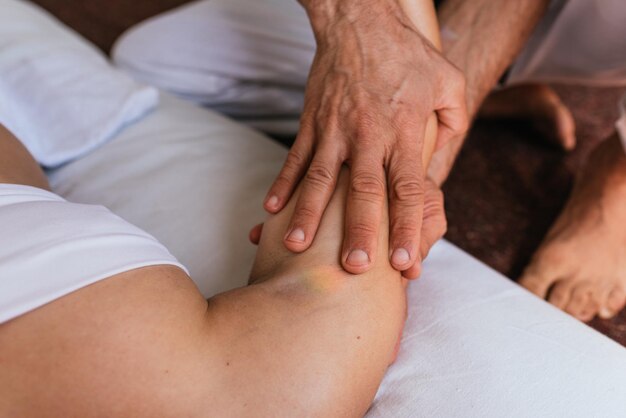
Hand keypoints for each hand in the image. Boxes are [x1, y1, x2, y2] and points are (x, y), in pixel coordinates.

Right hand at [263, 0, 465, 275]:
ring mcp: (335, 128)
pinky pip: (295, 156)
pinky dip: (283, 184)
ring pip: (321, 178)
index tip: (404, 259)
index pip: (407, 187)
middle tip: (354, 268)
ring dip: (309, 214)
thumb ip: (452, 125)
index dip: (406, 225)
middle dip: (359, 232)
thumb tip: (442, 164)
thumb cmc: (408, 54)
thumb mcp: (448, 83)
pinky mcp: (312, 120)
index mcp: (404, 130)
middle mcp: (368, 134)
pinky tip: (272, 210)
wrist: (361, 18)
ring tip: (297, 247)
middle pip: (363, 191)